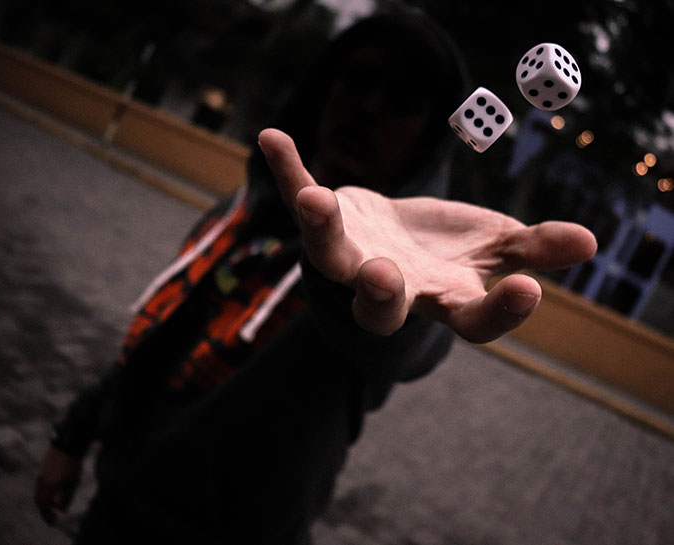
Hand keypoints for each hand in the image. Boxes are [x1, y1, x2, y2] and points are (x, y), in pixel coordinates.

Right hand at [35, 446, 81, 525]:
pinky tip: (53, 492)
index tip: (53, 521)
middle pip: (39, 500)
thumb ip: (66, 497)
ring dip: (45, 501)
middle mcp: (41, 482)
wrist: (67, 444)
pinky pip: (40, 485)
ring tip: (54, 504)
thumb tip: (61, 509)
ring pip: (39, 492)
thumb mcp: (72, 483)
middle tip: (52, 515)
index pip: (43, 506)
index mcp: (48, 486)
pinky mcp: (43, 469)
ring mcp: (41, 474)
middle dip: (45, 510)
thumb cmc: (72, 464)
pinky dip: (45, 492)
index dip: (47, 515)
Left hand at [258, 128, 596, 341]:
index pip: (473, 322)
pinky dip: (289, 171)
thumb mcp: (494, 248)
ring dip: (322, 230)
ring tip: (317, 200)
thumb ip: (535, 248)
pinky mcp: (330, 223)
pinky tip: (273, 137)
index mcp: (442, 299)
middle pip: (381, 308)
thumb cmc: (447, 253)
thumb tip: (590, 241)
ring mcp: (353, 259)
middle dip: (382, 297)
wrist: (393, 247)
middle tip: (386, 279)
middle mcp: (392, 288)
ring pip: (331, 258)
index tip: (527, 289)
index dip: (499, 312)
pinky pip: (302, 198)